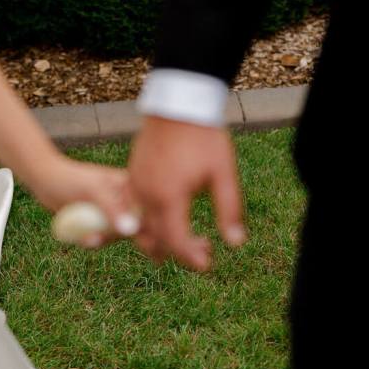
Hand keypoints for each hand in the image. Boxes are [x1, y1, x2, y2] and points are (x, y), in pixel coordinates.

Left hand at [22, 153, 138, 246]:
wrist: (44, 180)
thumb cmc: (70, 179)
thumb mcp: (93, 192)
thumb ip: (113, 209)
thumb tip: (132, 230)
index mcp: (130, 187)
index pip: (147, 211)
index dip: (142, 227)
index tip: (123, 235)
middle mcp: (123, 200)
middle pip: (133, 227)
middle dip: (116, 236)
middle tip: (98, 237)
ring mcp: (110, 212)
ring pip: (116, 235)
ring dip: (102, 240)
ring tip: (87, 239)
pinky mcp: (96, 222)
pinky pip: (101, 238)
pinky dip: (91, 241)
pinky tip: (81, 238)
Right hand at [128, 116, 245, 270]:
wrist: (179, 103)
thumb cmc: (204, 137)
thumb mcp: (223, 174)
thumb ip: (229, 211)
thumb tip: (236, 243)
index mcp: (168, 197)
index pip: (175, 242)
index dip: (190, 258)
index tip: (206, 266)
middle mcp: (146, 195)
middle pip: (155, 238)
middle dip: (177, 252)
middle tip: (202, 254)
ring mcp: (135, 185)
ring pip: (141, 225)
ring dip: (161, 239)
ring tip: (185, 242)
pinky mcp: (132, 175)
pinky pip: (135, 208)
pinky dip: (149, 221)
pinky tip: (168, 219)